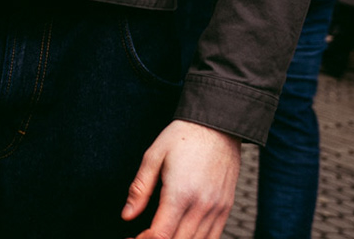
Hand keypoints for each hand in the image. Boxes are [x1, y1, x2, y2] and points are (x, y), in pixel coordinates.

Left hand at [122, 119, 239, 238]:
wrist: (218, 125)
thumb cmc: (182, 137)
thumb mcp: (153, 157)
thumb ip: (140, 189)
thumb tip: (127, 216)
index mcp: (180, 193)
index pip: (161, 234)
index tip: (131, 238)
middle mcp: (201, 205)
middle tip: (142, 237)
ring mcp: (217, 208)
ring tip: (159, 235)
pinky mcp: (226, 207)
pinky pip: (213, 236)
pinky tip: (181, 234)